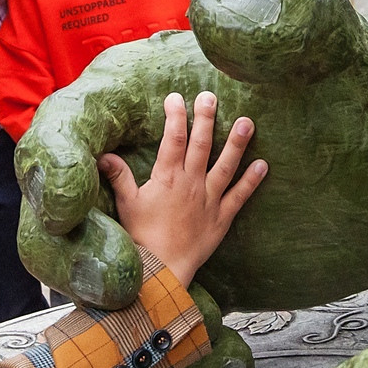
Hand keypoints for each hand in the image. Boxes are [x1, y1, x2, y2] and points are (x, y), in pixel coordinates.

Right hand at [104, 91, 263, 283]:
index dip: (175, 115)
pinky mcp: (221, 218)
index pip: (172, 138)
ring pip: (226, 165)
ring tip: (247, 121)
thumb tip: (103, 156)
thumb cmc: (141, 237)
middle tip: (211, 97)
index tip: (176, 98)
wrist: (160, 270)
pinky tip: (263, 165)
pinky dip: (252, 181)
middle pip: (201, 144)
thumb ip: (119, 177)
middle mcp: (190, 184)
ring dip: (237, 143)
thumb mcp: (127, 204)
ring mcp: (209, 200)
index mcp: (167, 178)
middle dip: (206, 118)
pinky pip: (240, 196)